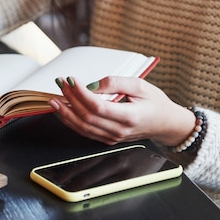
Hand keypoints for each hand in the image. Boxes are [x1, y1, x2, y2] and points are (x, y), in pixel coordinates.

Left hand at [49, 76, 195, 145]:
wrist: (165, 124)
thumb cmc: (155, 103)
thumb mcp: (140, 85)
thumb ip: (116, 83)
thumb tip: (92, 84)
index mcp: (130, 117)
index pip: (98, 106)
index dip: (81, 93)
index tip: (71, 79)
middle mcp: (119, 130)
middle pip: (87, 116)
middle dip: (70, 99)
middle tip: (60, 84)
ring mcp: (113, 137)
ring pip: (83, 127)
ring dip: (66, 112)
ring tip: (54, 99)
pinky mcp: (108, 139)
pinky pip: (86, 132)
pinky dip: (72, 121)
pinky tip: (63, 111)